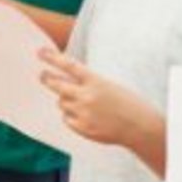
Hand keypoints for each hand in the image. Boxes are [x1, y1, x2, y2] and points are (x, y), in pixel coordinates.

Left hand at [38, 49, 158, 146]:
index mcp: (96, 82)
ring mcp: (83, 113)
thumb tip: (65, 79)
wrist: (140, 127)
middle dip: (47, 78)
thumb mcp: (109, 85)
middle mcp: (87, 97)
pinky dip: (71, 115)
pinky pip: (66, 118)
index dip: (52, 58)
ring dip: (65, 99)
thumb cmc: (128, 103)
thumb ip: (88, 82)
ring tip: (80, 101)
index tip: (41, 53)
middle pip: (56, 85)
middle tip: (42, 75)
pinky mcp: (82, 128)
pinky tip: (85, 115)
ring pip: (61, 102)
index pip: (69, 66)